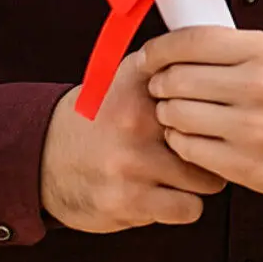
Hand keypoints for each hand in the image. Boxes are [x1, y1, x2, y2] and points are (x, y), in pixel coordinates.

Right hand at [39, 49, 227, 232]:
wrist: (44, 158)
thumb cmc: (98, 119)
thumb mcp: (126, 77)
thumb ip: (168, 62)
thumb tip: (214, 53)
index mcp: (139, 85)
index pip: (206, 91)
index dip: (218, 106)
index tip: (216, 111)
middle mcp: (135, 121)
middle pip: (214, 137)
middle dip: (213, 145)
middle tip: (197, 147)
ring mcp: (131, 164)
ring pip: (207, 178)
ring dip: (199, 180)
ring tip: (179, 173)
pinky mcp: (128, 202)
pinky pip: (187, 209)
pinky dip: (182, 205)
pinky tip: (165, 194)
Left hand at [142, 28, 262, 203]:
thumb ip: (233, 50)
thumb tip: (179, 46)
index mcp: (262, 51)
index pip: (191, 41)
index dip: (159, 49)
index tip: (148, 55)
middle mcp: (255, 85)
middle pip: (176, 78)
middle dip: (160, 83)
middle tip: (162, 87)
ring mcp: (248, 127)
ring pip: (175, 114)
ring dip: (168, 113)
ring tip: (178, 113)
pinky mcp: (242, 163)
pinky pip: (187, 147)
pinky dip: (180, 141)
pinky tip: (192, 136)